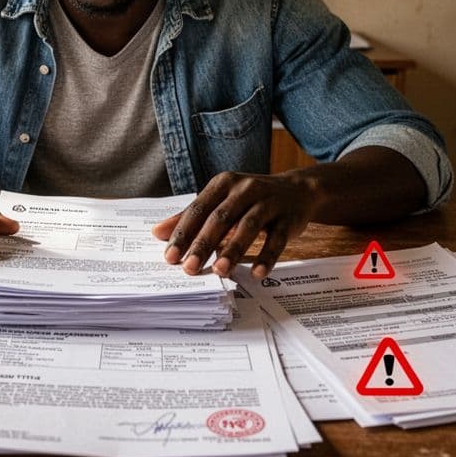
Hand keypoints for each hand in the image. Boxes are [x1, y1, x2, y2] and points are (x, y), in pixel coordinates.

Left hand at [152, 171, 319, 279]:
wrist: (298, 190)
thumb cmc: (250, 199)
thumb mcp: (220, 201)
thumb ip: (191, 216)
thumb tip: (157, 233)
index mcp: (223, 183)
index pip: (198, 209)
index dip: (183, 233)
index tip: (170, 257)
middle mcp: (245, 188)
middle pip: (221, 218)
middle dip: (204, 244)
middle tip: (189, 268)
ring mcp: (269, 202)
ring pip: (248, 226)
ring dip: (233, 250)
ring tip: (219, 271)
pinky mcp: (289, 218)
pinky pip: (277, 239)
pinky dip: (267, 256)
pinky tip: (257, 273)